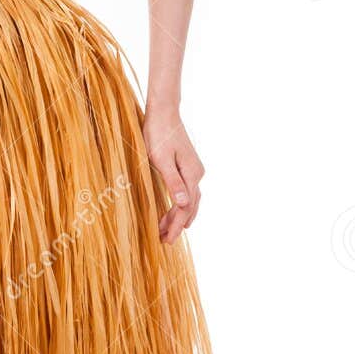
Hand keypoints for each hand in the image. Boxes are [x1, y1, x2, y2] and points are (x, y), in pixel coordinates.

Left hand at [141, 104, 203, 243]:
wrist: (163, 113)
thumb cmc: (157, 134)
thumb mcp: (161, 160)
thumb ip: (172, 182)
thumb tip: (184, 204)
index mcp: (192, 175)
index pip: (186, 208)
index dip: (176, 226)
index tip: (167, 240)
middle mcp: (197, 174)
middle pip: (190, 207)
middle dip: (178, 225)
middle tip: (165, 241)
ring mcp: (194, 170)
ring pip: (191, 201)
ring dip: (180, 216)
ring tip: (167, 230)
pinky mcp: (188, 166)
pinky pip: (188, 192)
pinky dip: (181, 205)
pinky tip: (174, 210)